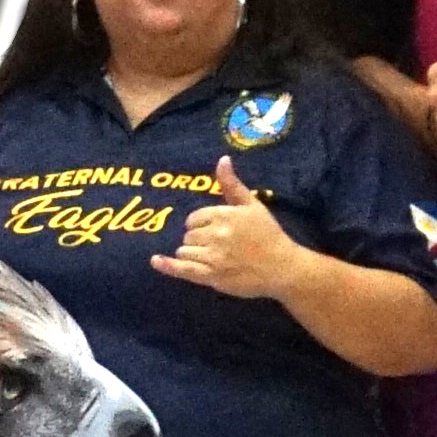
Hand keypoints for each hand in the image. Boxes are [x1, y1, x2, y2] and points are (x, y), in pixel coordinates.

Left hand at [151, 159, 316, 300]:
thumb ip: (232, 184)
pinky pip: (183, 270)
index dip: (201, 224)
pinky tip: (155, 261)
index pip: (194, 218)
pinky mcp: (211, 277)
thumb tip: (222, 159)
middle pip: (188, 235)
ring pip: (185, 251)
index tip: (215, 230)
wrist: (282, 267)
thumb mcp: (252, 204)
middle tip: (217, 245)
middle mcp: (216, 235)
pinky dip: (167, 266)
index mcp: (224, 215)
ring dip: (192, 253)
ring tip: (211, 257)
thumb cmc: (268, 234)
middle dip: (197, 238)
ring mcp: (213, 257)